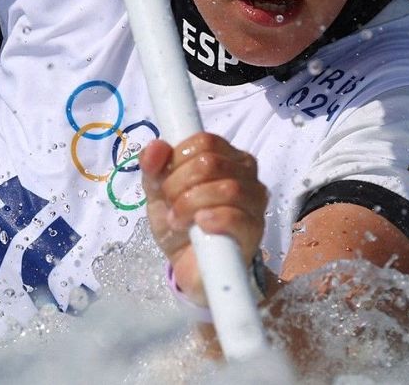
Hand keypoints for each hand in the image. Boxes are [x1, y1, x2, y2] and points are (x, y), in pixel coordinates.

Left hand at [139, 133, 268, 304]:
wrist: (191, 267)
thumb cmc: (181, 224)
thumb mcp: (159, 194)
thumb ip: (154, 168)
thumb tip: (155, 147)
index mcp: (225, 157)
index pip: (205, 141)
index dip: (178, 159)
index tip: (165, 181)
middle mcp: (246, 173)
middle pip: (211, 162)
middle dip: (179, 184)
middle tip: (171, 205)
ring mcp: (254, 202)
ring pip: (226, 188)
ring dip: (191, 205)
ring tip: (179, 221)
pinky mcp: (254, 230)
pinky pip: (237, 216)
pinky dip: (213, 219)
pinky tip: (200, 226)